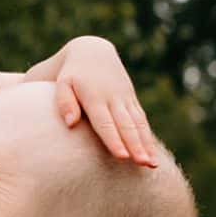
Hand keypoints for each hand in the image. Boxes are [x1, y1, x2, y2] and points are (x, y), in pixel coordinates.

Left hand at [33, 35, 157, 165]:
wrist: (93, 51)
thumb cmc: (72, 73)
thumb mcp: (63, 82)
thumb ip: (64, 102)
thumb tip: (70, 124)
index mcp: (95, 97)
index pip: (105, 123)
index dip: (114, 140)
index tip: (122, 156)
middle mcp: (113, 98)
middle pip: (126, 126)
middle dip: (135, 146)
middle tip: (143, 164)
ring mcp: (125, 98)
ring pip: (138, 124)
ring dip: (146, 145)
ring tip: (152, 165)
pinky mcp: (131, 99)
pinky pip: (142, 119)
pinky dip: (147, 137)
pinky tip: (152, 154)